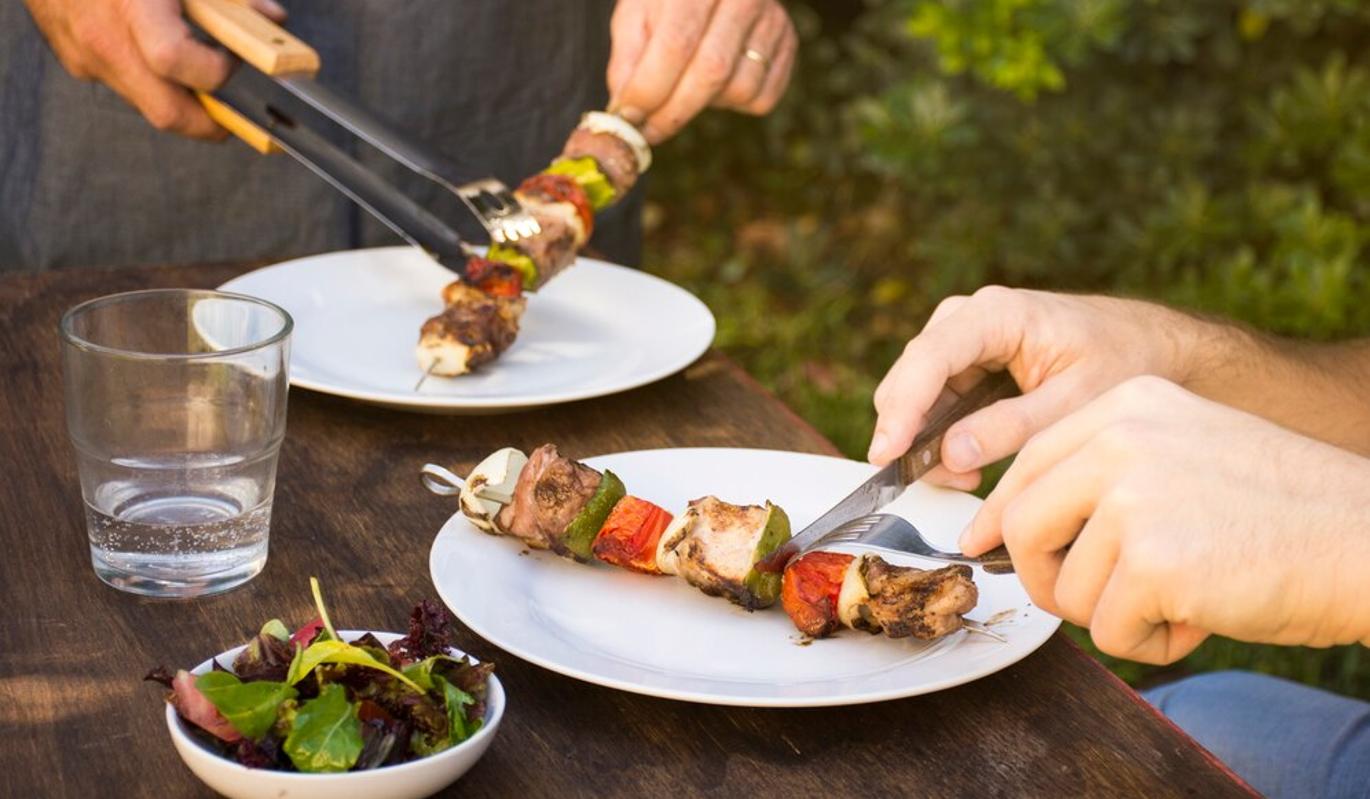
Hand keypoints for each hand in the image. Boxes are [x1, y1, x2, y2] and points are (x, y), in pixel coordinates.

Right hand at [24, 0, 285, 137]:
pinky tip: (158, 50)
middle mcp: (102, 38)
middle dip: (211, 122)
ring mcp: (83, 56)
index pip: (175, 61)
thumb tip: (273, 21)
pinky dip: (151, 77)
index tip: (237, 64)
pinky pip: (124, 84)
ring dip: (181, 97)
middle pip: (167, 112)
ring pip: (147, 102)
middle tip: (240, 113)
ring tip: (201, 67)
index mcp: (131, 8)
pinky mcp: (74, 61)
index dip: (217, 72)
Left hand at [606, 0, 796, 143]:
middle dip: (673, 113)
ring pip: (738, 89)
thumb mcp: (637, 12)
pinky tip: (718, 81)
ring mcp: (772, 18)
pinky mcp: (788, 41)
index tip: (628, 119)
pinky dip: (733, 104)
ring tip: (688, 83)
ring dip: (705, 105)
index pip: (676, 45)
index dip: (650, 90)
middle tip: (647, 132)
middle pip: (710, 72)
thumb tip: (626, 113)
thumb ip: (627, 58)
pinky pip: (761, 99)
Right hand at [868, 287, 1205, 488]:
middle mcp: (968, 318)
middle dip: (912, 433)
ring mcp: (962, 339)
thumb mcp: (1075, 402)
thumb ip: (1011, 427)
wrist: (1149, 346)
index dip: (903, 408)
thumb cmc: (1121, 362)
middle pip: (910, 376)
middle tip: (943, 482)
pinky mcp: (965, 362)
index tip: (888, 454)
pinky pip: (934, 401)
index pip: (930, 358)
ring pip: (915, 393)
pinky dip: (940, 436)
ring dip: (926, 440)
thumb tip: (950, 455)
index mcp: (997, 314)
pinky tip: (967, 465)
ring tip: (967, 478)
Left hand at [962, 376, 1369, 663]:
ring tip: (1179, 600)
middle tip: (1091, 601)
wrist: (1369, 540)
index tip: (985, 545)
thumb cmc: (1281, 509)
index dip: (1001, 515)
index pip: (1029, 464)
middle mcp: (1122, 441)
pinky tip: (1199, 618)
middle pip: (1022, 526)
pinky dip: (1148, 643)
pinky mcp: (1155, 561)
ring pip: (1065, 588)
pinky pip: (1109, 630)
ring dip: (1113, 615)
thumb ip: (1101, 474)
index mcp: (1127, 406)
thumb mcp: (1184, 451)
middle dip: (1044, 578)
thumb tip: (1001, 525)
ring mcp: (1135, 498)